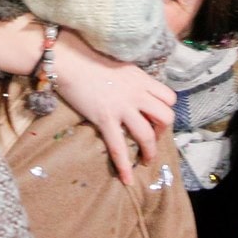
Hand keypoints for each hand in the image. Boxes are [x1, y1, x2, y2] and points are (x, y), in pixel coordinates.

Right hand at [52, 30, 175, 185]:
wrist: (68, 60)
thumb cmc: (88, 58)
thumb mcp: (119, 64)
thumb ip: (131, 78)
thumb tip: (133, 88)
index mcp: (141, 78)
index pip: (169, 97)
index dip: (166, 110)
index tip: (156, 117)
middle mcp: (137, 93)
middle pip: (165, 116)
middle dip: (162, 131)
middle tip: (152, 135)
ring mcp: (122, 107)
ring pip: (147, 134)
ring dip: (150, 151)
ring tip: (146, 160)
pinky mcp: (105, 118)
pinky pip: (118, 146)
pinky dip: (124, 166)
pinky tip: (127, 179)